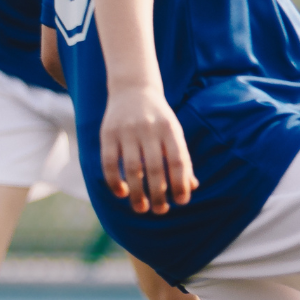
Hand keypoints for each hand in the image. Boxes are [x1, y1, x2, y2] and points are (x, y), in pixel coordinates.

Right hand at [100, 84, 196, 213]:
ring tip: (141, 208)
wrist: (132, 88)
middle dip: (158, 193)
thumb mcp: (174, 132)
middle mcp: (149, 129)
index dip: (181, 182)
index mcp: (170, 130)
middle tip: (160, 211)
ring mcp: (127, 131)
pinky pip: (109, 162)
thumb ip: (182, 158)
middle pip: (155, 168)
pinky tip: (121, 193)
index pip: (178, 160)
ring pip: (133, 168)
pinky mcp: (107, 133)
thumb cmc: (159, 118)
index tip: (182, 201)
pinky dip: (114, 180)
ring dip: (137, 192)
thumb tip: (192, 187)